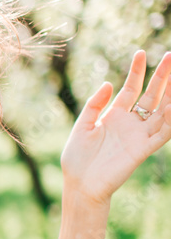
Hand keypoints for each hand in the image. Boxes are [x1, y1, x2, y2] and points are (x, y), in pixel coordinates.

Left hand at [60, 49, 170, 206]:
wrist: (80, 185)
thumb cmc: (77, 159)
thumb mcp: (82, 127)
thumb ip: (94, 105)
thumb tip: (108, 83)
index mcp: (113, 116)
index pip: (131, 89)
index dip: (137, 72)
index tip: (141, 53)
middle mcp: (130, 124)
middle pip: (151, 96)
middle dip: (161, 77)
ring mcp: (139, 136)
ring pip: (162, 111)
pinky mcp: (143, 150)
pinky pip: (163, 133)